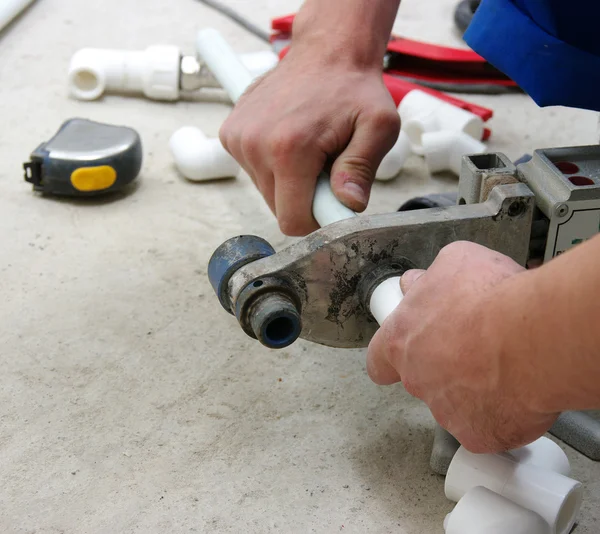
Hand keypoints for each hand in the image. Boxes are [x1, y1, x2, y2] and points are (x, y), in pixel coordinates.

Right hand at [219, 46, 399, 235]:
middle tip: (325, 166)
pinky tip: (291, 139)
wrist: (327, 51)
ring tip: (310, 148)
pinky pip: (255, 171)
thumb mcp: (378, 126)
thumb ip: (362, 169)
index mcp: (289, 149)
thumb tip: (347, 206)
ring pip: (267, 191)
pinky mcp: (231, 134)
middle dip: (304, 197)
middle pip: (278, 208)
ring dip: (290, 181)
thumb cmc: (354, 89)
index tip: (331, 198)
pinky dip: (275, 165)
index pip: (292, 221)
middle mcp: (255, 145)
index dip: (316, 219)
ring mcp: (238, 139)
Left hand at [367, 241, 558, 452]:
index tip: (410, 349)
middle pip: (423, 378)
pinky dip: (502, 413)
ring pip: (457, 403)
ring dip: (475, 387)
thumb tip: (422, 283)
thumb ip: (432, 277)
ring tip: (507, 364)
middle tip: (476, 345)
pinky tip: (520, 392)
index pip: (378, 359)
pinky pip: (488, 427)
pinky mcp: (478, 436)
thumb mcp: (456, 262)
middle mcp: (416, 379)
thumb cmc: (491, 297)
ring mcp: (445, 412)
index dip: (393, 356)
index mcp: (400, 340)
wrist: (533, 339)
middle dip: (446, 365)